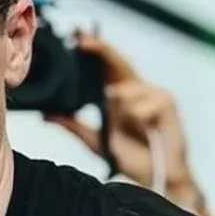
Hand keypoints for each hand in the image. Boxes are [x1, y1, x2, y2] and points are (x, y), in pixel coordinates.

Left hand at [44, 33, 202, 209]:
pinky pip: (141, 104)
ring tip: (128, 126)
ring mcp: (154, 93)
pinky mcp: (167, 103)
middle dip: (101, 49)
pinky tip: (144, 128)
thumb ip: (74, 126)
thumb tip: (47, 115)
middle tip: (82, 40)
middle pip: (118, 61)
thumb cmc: (133, 157)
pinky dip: (137, 117)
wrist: (158, 178)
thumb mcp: (96, 140)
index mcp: (122, 94)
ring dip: (120, 108)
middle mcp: (137, 89)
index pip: (106, 65)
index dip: (94, 49)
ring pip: (125, 88)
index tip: (76, 37)